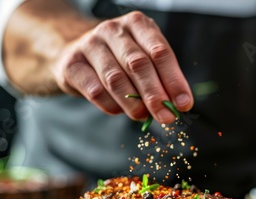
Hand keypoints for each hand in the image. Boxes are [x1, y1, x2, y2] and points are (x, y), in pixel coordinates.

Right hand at [53, 11, 192, 123]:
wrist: (75, 55)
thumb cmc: (117, 59)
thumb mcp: (142, 59)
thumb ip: (160, 78)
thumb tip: (177, 105)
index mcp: (137, 24)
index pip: (160, 52)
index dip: (174, 80)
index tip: (184, 104)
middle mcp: (113, 30)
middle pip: (138, 64)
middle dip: (155, 95)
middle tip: (166, 117)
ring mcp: (90, 45)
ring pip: (116, 79)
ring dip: (133, 104)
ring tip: (142, 116)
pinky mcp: (72, 64)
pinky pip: (95, 91)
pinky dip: (111, 106)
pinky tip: (119, 110)